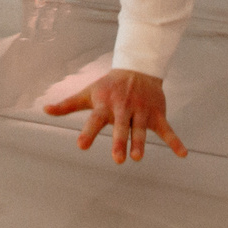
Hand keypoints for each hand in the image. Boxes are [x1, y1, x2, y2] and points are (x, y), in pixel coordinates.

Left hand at [44, 69, 186, 164]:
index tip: (81, 145)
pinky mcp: (157, 114)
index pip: (95, 120)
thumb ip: (67, 105)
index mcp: (105, 105)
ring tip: (137, 157)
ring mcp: (142, 112)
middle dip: (120, 141)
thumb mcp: (88, 93)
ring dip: (140, 142)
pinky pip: (168, 130)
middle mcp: (123, 109)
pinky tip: (183, 154)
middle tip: (118, 159)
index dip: (88, 133)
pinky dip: (176, 141)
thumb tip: (44, 110)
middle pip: (120, 127)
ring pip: (141, 129)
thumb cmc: (109, 86)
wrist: (138, 68)